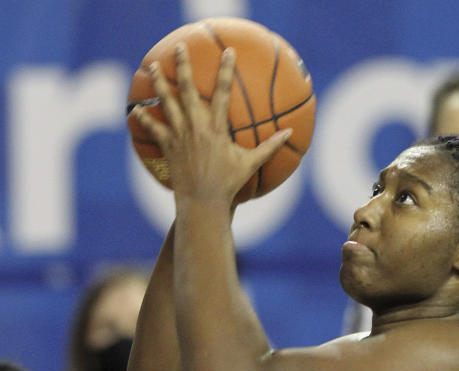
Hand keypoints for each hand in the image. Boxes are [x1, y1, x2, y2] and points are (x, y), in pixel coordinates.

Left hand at [131, 44, 290, 206]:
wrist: (202, 202)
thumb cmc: (229, 183)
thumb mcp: (251, 163)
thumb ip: (270, 146)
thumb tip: (290, 133)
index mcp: (217, 129)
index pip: (224, 93)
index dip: (226, 71)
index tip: (228, 52)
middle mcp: (196, 127)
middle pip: (187, 90)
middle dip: (183, 66)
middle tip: (180, 48)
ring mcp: (180, 135)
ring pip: (166, 103)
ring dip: (158, 84)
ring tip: (152, 68)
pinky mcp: (168, 146)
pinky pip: (153, 129)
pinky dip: (144, 119)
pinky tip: (136, 109)